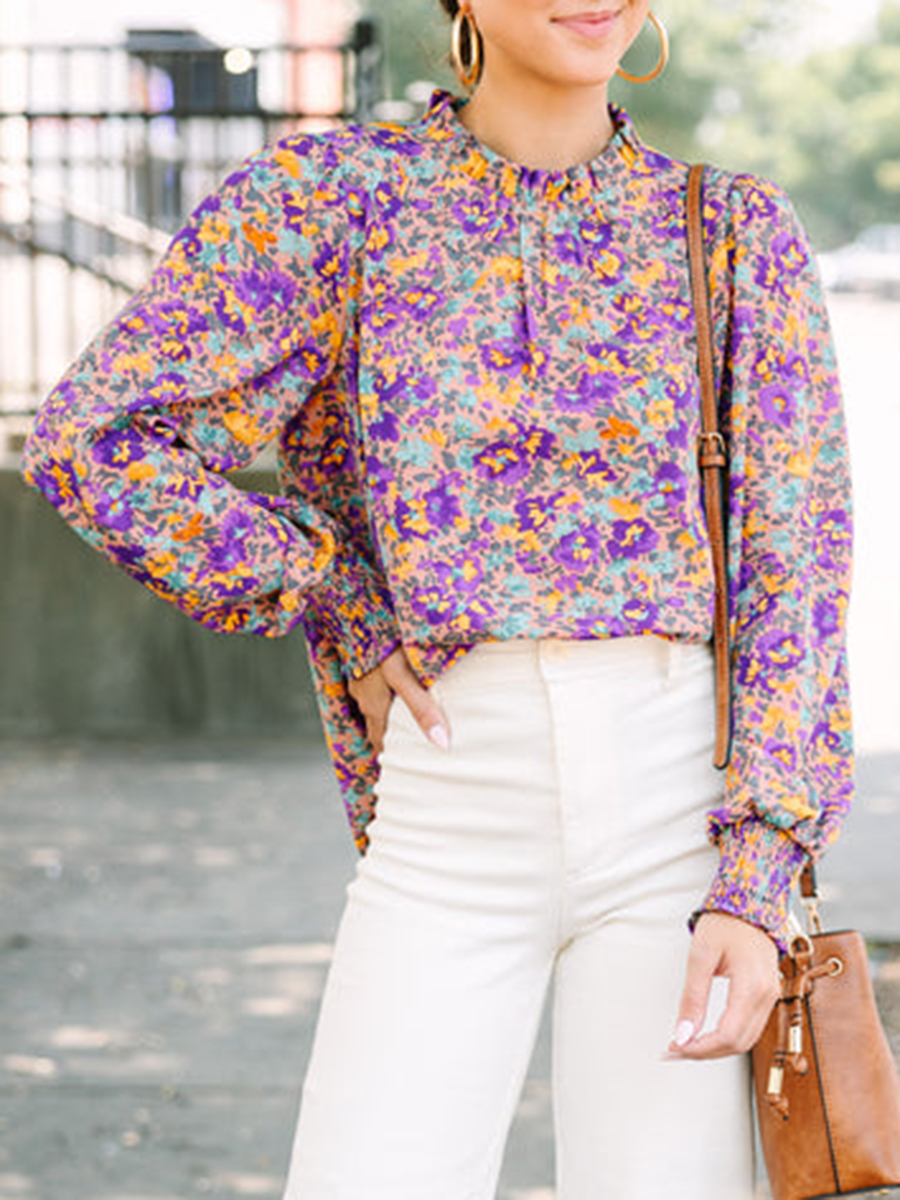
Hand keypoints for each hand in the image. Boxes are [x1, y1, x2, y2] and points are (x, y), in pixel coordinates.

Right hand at [347, 646, 451, 756]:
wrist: (358, 604)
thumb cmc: (382, 640)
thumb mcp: (404, 676)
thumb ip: (422, 708)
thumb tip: (441, 744)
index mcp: (374, 704)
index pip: (380, 741)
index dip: (391, 755)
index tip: (401, 767)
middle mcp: (364, 693)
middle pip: (378, 724)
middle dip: (390, 737)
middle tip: (407, 748)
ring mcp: (360, 675)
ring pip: (375, 703)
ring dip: (388, 714)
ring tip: (406, 721)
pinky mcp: (363, 657)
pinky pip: (374, 683)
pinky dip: (385, 691)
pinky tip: (395, 685)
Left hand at [667, 911, 780, 1059]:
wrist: (751, 903)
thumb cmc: (726, 923)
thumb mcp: (700, 956)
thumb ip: (693, 997)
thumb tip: (683, 1032)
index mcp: (752, 986)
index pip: (728, 1035)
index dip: (700, 1048)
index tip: (675, 1047)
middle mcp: (767, 996)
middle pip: (737, 1044)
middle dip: (704, 1052)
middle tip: (674, 1049)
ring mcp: (771, 997)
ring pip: (745, 1040)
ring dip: (715, 1048)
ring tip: (685, 1044)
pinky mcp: (767, 996)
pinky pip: (750, 1028)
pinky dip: (727, 1037)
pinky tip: (706, 1035)